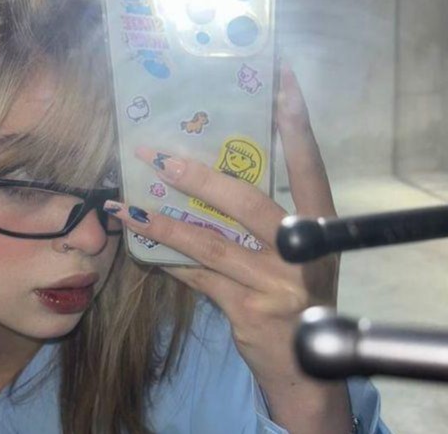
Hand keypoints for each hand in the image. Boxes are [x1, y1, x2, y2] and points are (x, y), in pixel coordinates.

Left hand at [104, 66, 350, 433]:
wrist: (304, 366)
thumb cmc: (295, 295)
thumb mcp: (295, 253)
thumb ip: (265, 219)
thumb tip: (209, 177)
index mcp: (321, 227)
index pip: (310, 166)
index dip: (295, 123)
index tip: (280, 80)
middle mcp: (303, 252)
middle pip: (248, 201)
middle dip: (199, 177)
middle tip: (156, 155)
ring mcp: (276, 283)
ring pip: (210, 242)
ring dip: (164, 223)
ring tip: (126, 206)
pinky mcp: (247, 310)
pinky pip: (196, 277)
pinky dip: (168, 261)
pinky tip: (141, 248)